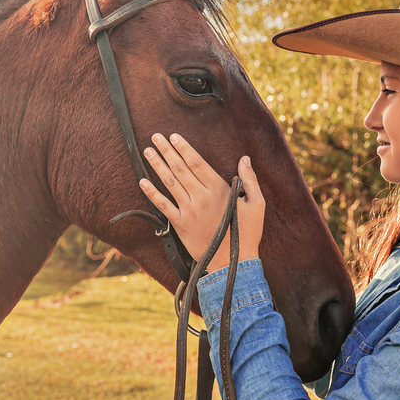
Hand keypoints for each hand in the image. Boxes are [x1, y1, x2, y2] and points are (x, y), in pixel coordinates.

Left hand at [139, 133, 265, 273]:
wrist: (233, 263)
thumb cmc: (247, 233)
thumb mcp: (257, 205)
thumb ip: (250, 180)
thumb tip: (244, 159)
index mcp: (219, 190)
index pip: (197, 163)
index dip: (184, 148)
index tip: (174, 136)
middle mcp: (201, 197)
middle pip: (180, 169)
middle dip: (167, 151)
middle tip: (155, 136)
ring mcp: (189, 211)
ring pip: (170, 183)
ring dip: (157, 166)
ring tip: (147, 152)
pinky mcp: (180, 225)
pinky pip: (163, 206)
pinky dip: (152, 193)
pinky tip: (142, 181)